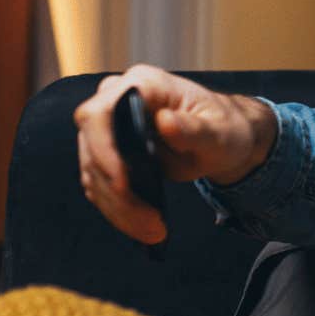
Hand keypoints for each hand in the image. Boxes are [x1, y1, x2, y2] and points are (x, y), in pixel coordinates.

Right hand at [73, 65, 276, 243]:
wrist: (220, 138)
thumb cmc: (222, 127)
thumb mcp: (218, 131)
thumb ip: (194, 128)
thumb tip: (166, 121)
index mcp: (142, 84)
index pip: (100, 113)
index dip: (103, 150)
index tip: (123, 185)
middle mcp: (116, 100)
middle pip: (92, 149)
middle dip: (117, 193)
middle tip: (151, 223)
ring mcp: (107, 126)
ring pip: (93, 173)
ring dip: (118, 208)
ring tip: (153, 231)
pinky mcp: (107, 151)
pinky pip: (100, 184)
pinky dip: (118, 209)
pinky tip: (142, 226)